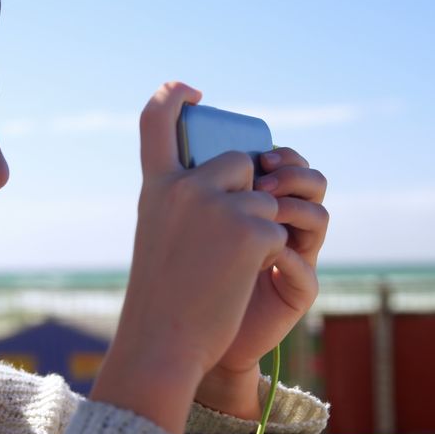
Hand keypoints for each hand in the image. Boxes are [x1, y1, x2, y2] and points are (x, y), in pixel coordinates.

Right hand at [90, 82, 288, 433]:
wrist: (164, 343)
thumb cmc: (163, 297)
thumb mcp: (158, 234)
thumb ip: (184, 199)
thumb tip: (243, 174)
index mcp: (155, 188)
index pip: (155, 120)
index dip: (172, 96)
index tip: (190, 90)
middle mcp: (184, 187)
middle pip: (237, 161)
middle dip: (247, 190)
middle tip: (229, 237)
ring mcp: (218, 205)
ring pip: (265, 198)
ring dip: (259, 230)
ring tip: (227, 268)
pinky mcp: (252, 231)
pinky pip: (279, 230)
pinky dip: (270, 256)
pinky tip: (242, 279)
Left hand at [195, 147, 327, 418]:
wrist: (183, 339)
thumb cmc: (177, 275)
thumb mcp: (177, 219)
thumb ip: (189, 182)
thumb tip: (194, 136)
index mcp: (256, 203)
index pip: (282, 165)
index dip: (282, 151)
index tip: (261, 150)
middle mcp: (281, 226)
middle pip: (308, 179)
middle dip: (289, 171)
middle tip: (263, 178)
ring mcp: (294, 257)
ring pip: (317, 213)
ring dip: (292, 206)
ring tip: (265, 211)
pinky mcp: (297, 290)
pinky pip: (304, 266)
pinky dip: (283, 258)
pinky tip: (261, 259)